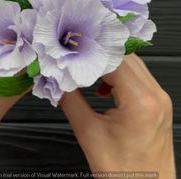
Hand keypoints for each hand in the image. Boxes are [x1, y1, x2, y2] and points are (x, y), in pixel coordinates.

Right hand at [61, 54, 175, 177]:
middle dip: (98, 56)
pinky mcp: (158, 103)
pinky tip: (105, 88)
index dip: (91, 53)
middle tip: (76, 59)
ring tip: (88, 72)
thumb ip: (71, 101)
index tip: (72, 52)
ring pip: (132, 64)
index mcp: (140, 101)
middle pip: (124, 57)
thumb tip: (59, 80)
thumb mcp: (89, 134)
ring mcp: (160, 98)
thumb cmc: (125, 173)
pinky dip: (120, 75)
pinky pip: (139, 77)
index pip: (113, 60)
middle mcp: (155, 95)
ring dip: (109, 64)